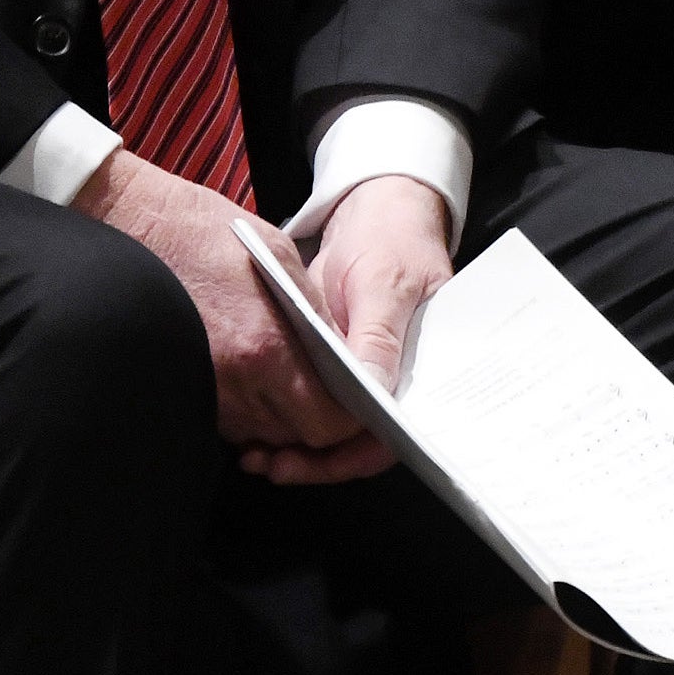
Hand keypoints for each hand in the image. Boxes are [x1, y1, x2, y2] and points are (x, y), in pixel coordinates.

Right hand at [71, 151, 388, 483]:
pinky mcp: (182, 388)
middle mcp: (234, 381)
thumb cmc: (200, 231)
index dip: (347, 421)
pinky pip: (228, 420)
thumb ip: (316, 315)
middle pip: (294, 437)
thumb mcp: (280, 257)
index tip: (353, 405)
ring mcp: (204, 390)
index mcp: (266, 346)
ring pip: (261, 434)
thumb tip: (344, 358)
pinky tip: (246, 373)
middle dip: (313, 421)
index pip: (326, 423)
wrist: (132, 223)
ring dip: (278, 416)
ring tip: (280, 375)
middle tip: (320, 390)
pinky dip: (245, 408)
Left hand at [283, 176, 454, 480]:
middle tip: (267, 463)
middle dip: (314, 460)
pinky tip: (255, 424)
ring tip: (254, 453)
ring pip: (332, 428)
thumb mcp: (385, 285)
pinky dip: (287, 413)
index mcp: (419, 374)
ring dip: (295, 445)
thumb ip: (379, 338)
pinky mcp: (335, 362)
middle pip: (357, 442)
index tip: (309, 462)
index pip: (391, 435)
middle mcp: (392, 383)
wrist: (376, 211)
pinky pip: (314, 399)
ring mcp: (362, 374)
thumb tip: (375, 392)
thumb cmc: (394, 242)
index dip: (352, 456)